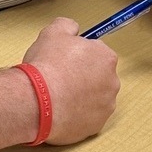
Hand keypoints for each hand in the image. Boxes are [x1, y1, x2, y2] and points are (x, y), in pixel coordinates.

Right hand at [20, 18, 119, 144]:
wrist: (38, 101)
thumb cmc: (47, 65)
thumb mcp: (53, 32)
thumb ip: (68, 25)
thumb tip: (73, 28)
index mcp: (106, 58)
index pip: (98, 53)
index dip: (80, 55)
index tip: (67, 59)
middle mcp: (113, 83)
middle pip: (99, 76)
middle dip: (84, 76)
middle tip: (62, 77)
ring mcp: (106, 107)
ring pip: (95, 98)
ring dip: (82, 96)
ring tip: (60, 95)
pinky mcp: (97, 126)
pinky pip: (88, 117)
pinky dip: (78, 114)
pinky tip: (62, 110)